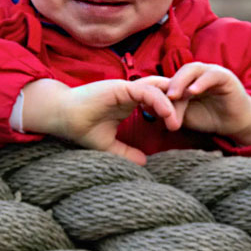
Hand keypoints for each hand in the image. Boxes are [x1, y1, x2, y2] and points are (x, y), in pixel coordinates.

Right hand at [22, 77, 179, 164]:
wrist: (61, 117)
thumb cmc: (81, 128)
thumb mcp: (109, 145)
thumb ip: (127, 152)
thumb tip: (145, 162)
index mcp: (130, 102)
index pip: (158, 99)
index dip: (171, 109)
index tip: (178, 127)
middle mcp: (131, 92)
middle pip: (163, 91)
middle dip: (178, 102)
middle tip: (189, 120)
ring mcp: (127, 88)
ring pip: (159, 89)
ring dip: (172, 103)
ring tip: (178, 122)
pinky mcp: (121, 87)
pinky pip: (146, 91)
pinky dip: (160, 101)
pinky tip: (168, 116)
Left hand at [145, 63, 250, 143]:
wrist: (233, 124)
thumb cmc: (208, 118)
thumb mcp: (184, 115)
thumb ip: (169, 110)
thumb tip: (146, 106)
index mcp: (185, 80)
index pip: (169, 78)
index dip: (157, 88)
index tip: (144, 101)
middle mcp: (197, 73)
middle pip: (179, 72)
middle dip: (168, 85)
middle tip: (159, 98)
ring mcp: (210, 72)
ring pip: (193, 69)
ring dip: (181, 81)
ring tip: (174, 95)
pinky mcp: (225, 76)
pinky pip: (211, 75)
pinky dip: (201, 82)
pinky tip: (193, 92)